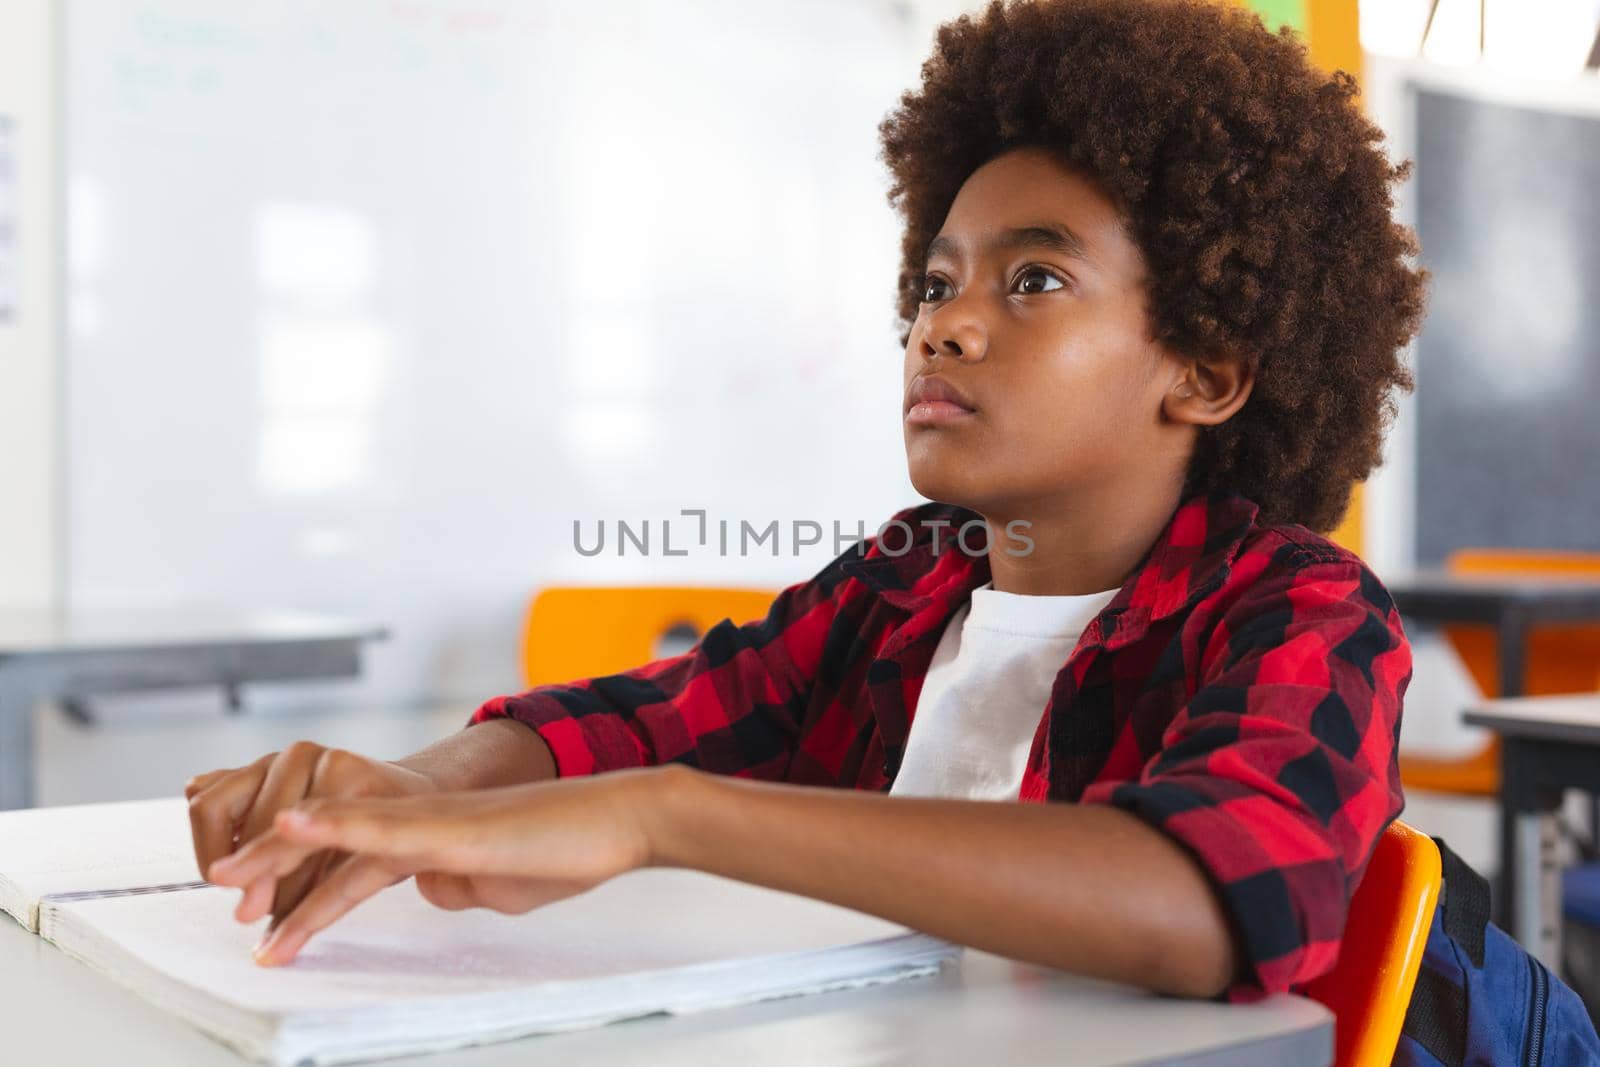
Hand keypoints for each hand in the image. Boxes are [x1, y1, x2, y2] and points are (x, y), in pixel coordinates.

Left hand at [205, 766, 674, 965]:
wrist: (620, 819)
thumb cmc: (570, 850)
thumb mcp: (500, 883)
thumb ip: (458, 883)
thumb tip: (434, 890)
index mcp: (431, 841)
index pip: (351, 865)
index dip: (304, 888)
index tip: (267, 919)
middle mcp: (423, 823)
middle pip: (330, 845)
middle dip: (269, 872)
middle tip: (220, 890)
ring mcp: (436, 821)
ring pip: (343, 834)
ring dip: (280, 856)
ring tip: (227, 874)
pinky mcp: (455, 827)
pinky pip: (383, 825)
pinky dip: (334, 824)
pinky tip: (294, 821)